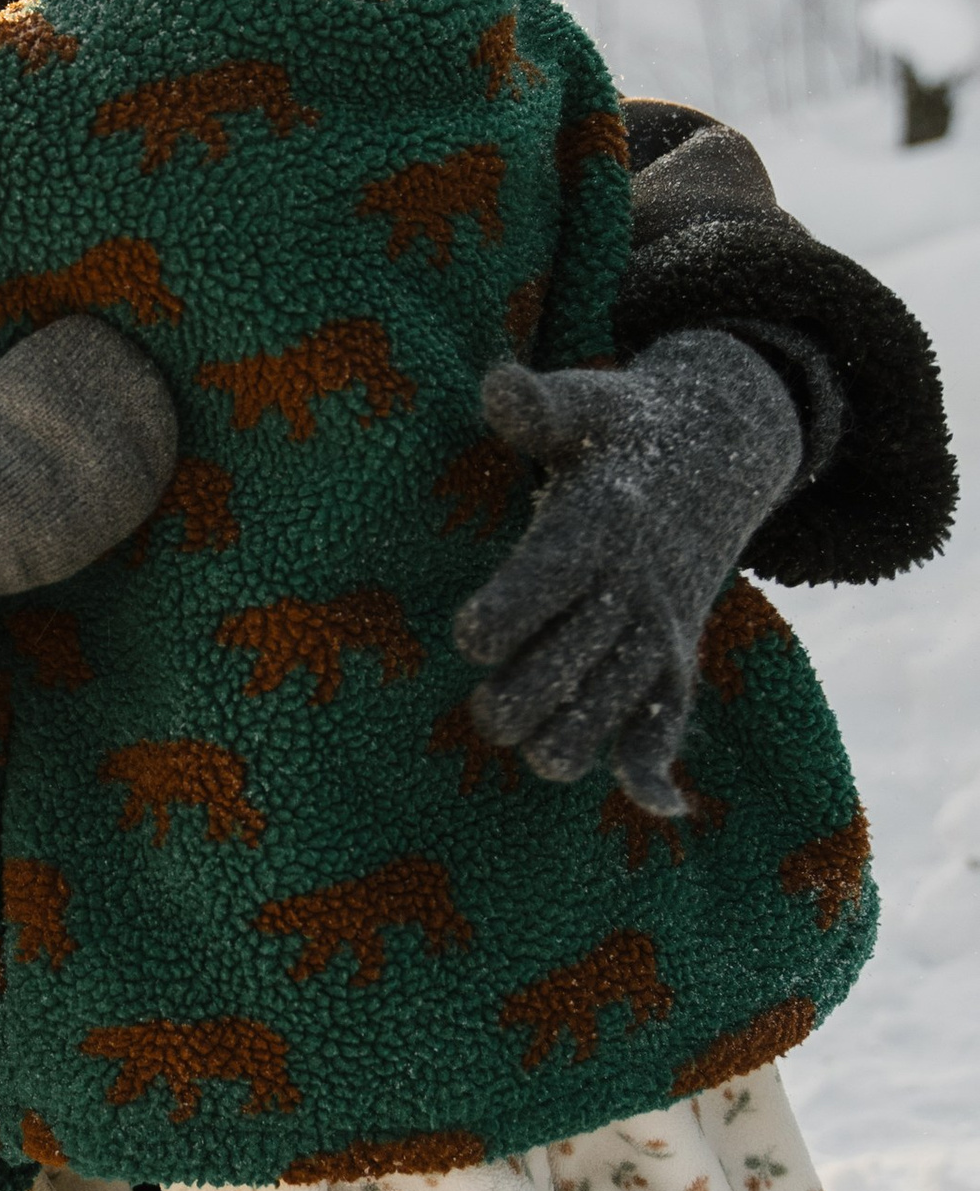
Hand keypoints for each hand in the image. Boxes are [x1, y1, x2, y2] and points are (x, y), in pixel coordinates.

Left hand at [453, 333, 803, 813]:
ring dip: (571, 739)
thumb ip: (536, 404)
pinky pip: (670, 724)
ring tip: (530, 744)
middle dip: (524, 697)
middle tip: (485, 710)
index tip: (470, 635)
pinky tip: (658, 806)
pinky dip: (662, 766)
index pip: (554, 575)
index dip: (510, 612)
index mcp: (601, 524)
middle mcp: (634, 586)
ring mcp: (658, 628)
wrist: (721, 451)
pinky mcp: (675, 659)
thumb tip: (498, 383)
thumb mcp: (585, 403)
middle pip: (577, 660)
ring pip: (615, 707)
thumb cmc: (623, 429)